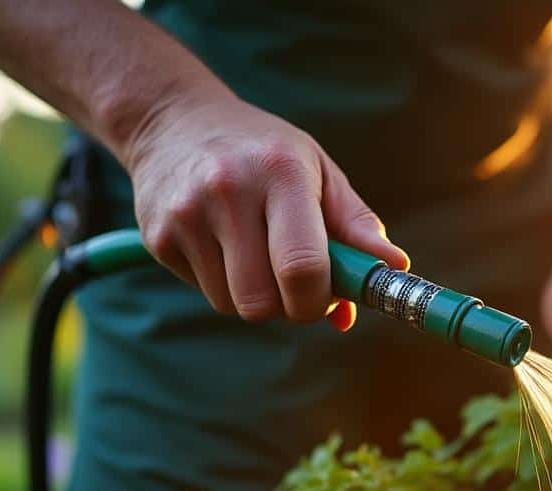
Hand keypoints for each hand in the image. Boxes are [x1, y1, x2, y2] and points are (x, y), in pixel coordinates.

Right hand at [123, 91, 408, 330]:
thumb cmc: (263, 153)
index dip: (319, 301)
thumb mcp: (318, 171)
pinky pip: (205, 293)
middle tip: (296, 285)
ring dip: (256, 297)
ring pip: (233, 304)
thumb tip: (394, 269)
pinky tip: (224, 247)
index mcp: (281, 172)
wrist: (173, 121)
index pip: (302, 267)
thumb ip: (357, 225)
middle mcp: (229, 191)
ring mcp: (187, 215)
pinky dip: (224, 285)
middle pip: (262, 300)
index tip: (328, 299)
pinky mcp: (157, 236)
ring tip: (258, 256)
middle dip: (288, 307)